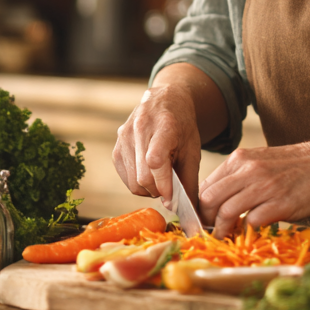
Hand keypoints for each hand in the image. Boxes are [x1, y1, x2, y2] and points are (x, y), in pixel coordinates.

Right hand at [112, 83, 201, 207]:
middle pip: (143, 176)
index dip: (163, 184)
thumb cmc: (182, 125)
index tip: (172, 198)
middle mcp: (139, 128)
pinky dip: (138, 182)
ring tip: (161, 178)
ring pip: (133, 181)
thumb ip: (190, 179)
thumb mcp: (193, 149)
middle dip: (158, 190)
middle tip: (170, 188)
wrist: (165, 100)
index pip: (155, 161)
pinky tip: (149, 172)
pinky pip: (125, 177)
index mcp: (163, 125)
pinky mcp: (116, 146)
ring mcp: (124, 137)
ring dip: (149, 189)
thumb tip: (186, 209)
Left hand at [198, 141, 309, 236]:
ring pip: (226, 211)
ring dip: (222, 229)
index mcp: (239, 159)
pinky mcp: (280, 204)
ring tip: (224, 235)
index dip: (201, 206)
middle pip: (210, 199)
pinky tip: (248, 232)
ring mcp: (264, 187)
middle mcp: (248, 171)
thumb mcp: (258, 161)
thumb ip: (236, 176)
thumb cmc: (289, 166)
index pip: (206, 185)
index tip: (203, 218)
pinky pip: (252, 222)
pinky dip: (246, 230)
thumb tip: (212, 199)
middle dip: (206, 219)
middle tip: (210, 229)